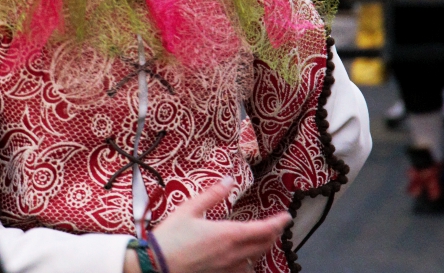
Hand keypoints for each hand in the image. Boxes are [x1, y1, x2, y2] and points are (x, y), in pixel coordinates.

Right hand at [126, 178, 289, 272]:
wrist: (157, 265)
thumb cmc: (171, 237)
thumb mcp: (189, 209)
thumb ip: (212, 194)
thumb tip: (229, 180)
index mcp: (228, 234)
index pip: (263, 229)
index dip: (278, 222)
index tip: (286, 216)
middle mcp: (233, 253)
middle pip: (264, 245)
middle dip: (274, 234)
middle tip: (277, 225)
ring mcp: (227, 267)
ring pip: (256, 259)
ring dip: (264, 248)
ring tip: (264, 239)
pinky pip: (243, 270)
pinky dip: (250, 262)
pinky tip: (245, 258)